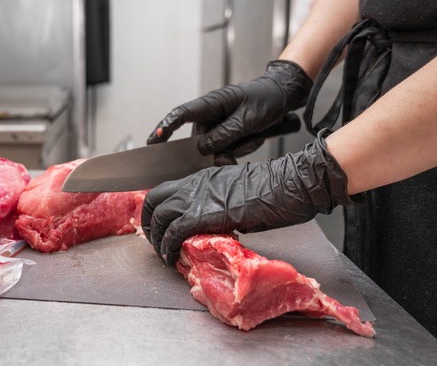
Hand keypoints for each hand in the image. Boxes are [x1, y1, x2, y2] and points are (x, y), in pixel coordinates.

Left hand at [141, 130, 360, 264]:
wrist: (287, 185)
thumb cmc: (274, 189)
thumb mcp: (239, 191)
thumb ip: (221, 202)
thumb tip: (215, 220)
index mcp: (203, 177)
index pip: (166, 189)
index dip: (158, 209)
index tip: (160, 225)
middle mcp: (194, 184)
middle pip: (154, 201)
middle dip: (148, 224)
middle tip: (155, 242)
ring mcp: (196, 197)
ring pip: (159, 217)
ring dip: (157, 239)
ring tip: (163, 255)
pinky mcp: (203, 214)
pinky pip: (173, 232)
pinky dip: (168, 247)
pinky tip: (171, 258)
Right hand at [147, 60, 311, 160]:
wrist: (283, 97)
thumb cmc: (266, 98)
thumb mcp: (247, 118)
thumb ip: (224, 134)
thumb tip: (202, 149)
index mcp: (211, 103)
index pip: (181, 114)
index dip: (165, 127)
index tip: (153, 141)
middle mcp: (210, 116)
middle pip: (198, 141)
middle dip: (214, 152)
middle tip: (234, 152)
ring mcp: (217, 127)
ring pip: (214, 150)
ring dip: (233, 150)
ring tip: (253, 136)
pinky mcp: (226, 135)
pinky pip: (226, 152)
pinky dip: (240, 150)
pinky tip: (254, 138)